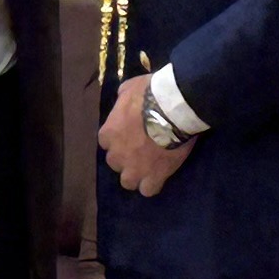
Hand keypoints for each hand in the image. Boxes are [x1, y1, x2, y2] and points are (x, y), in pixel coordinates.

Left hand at [98, 73, 191, 198]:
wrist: (172, 108)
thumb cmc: (150, 94)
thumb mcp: (129, 88)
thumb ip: (123, 99)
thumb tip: (124, 99)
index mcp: (109, 133)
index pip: (106, 143)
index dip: (119, 140)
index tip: (130, 135)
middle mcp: (117, 154)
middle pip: (116, 164)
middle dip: (126, 159)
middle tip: (142, 150)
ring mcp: (135, 168)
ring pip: (128, 182)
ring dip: (137, 175)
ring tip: (151, 167)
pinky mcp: (154, 176)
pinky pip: (149, 190)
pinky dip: (154, 184)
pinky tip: (161, 176)